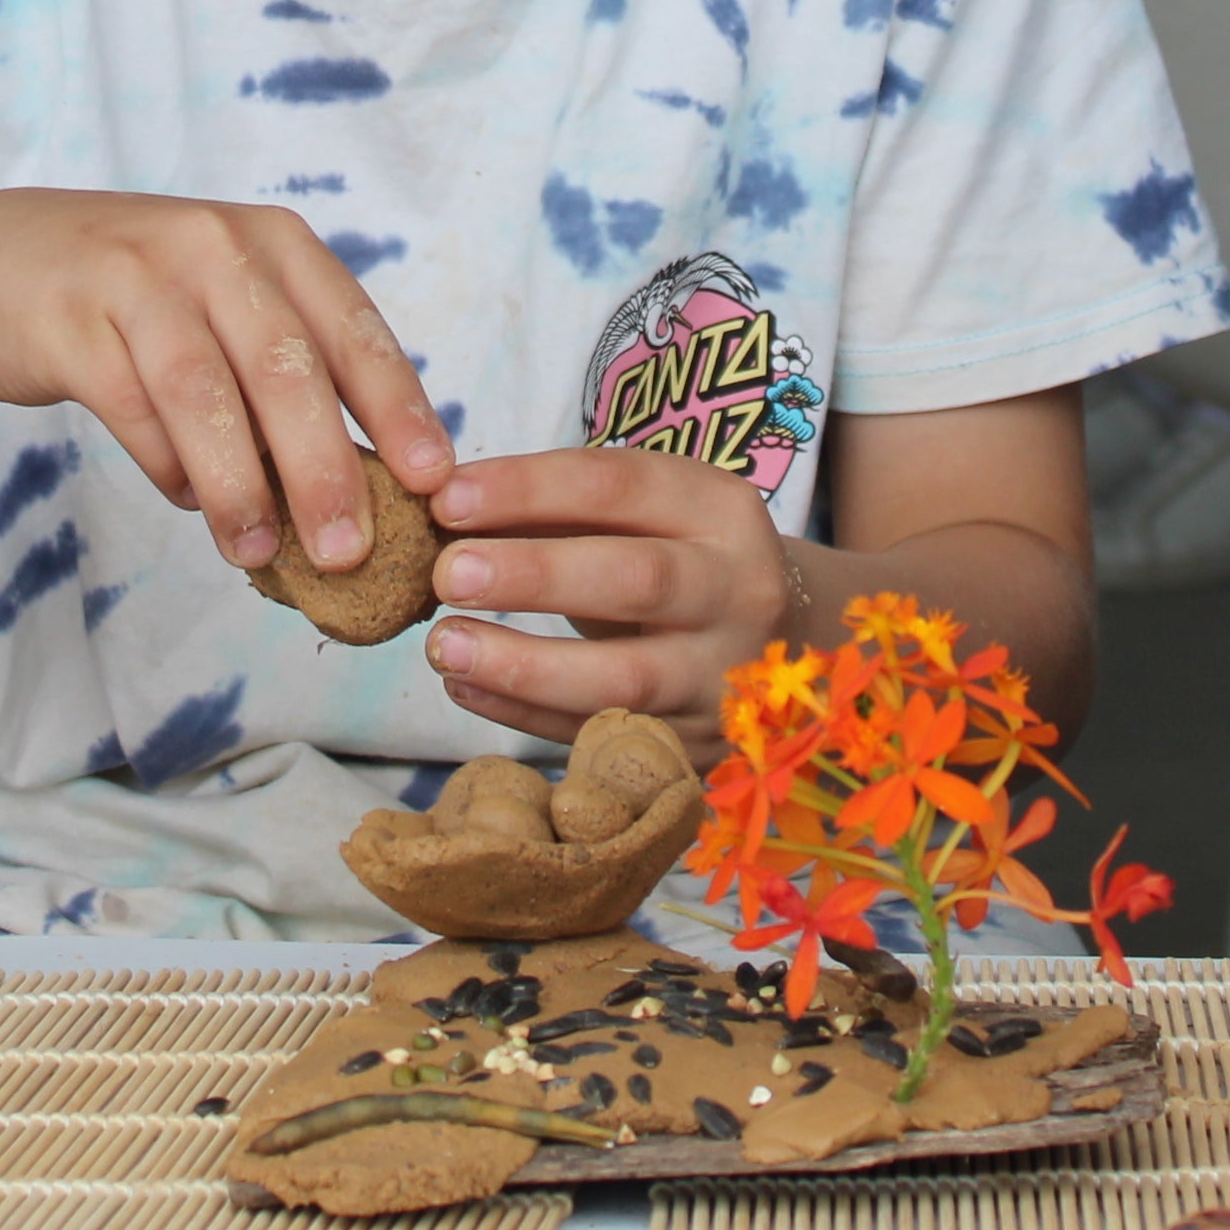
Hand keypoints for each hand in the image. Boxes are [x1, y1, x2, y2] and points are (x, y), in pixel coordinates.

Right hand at [0, 189, 443, 574]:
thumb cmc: (143, 300)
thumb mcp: (228, 306)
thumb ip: (289, 377)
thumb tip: (360, 495)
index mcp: (275, 244)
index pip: (354, 329)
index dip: (399, 406)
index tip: (433, 481)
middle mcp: (215, 246)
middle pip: (286, 366)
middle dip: (325, 467)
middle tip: (348, 552)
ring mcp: (139, 276)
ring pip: (205, 393)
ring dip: (237, 485)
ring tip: (258, 553)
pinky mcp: (72, 317)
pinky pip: (131, 404)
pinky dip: (165, 463)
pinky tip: (184, 500)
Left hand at [421, 445, 792, 741]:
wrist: (787, 650)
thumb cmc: (683, 563)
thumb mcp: (648, 517)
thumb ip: (557, 510)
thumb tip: (444, 508)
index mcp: (720, 509)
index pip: (620, 484)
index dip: (528, 488)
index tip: (446, 499)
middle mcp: (737, 590)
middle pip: (635, 580)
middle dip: (533, 575)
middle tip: (445, 572)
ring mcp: (723, 677)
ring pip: (623, 679)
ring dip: (522, 664)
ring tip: (443, 644)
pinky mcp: (698, 745)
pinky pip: (601, 734)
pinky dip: (524, 714)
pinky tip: (464, 686)